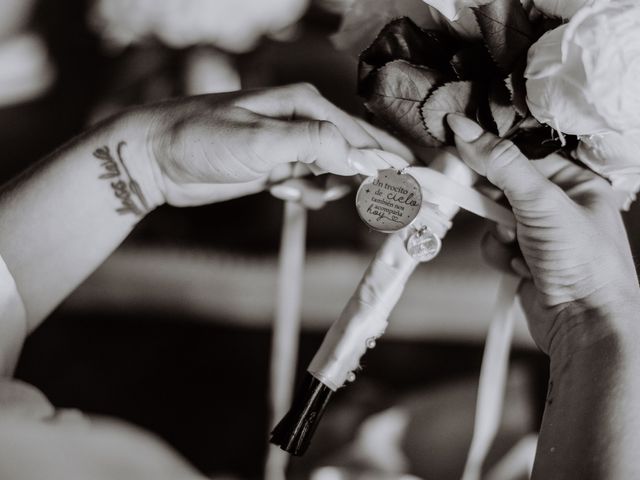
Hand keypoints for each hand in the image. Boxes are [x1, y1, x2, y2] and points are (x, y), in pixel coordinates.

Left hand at [126, 83, 411, 206]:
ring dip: (327, 189)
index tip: (413, 188)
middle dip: (366, 180)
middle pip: (355, 154)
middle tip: (380, 205)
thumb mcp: (258, 141)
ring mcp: (293, 145)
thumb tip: (357, 156)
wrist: (157, 158)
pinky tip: (284, 191)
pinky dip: (306, 193)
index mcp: (306, 106)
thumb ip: (311, 144)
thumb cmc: (202, 139)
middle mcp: (305, 122)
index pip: (362, 136)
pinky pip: (312, 184)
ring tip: (297, 189)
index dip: (389, 163)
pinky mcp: (280, 166)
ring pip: (335, 173)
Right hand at [446, 113, 639, 357]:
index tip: (458, 148)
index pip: (520, 154)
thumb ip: (501, 164)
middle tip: (484, 201)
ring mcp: (538, 233)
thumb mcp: (542, 202)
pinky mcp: (522, 258)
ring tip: (520, 247)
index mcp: (575, 182)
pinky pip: (493, 245)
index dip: (489, 153)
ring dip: (498, 234)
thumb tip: (467, 130)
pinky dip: (500, 256)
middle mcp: (557, 205)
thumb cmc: (588, 265)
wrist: (586, 326)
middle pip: (502, 186)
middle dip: (493, 202)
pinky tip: (522, 268)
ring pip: (492, 218)